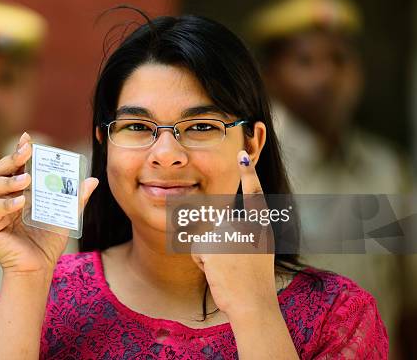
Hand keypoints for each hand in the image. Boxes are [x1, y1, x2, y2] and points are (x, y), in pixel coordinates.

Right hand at [0, 132, 98, 275]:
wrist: (39, 269)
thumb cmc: (47, 243)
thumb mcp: (65, 216)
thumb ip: (76, 199)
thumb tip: (92, 180)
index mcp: (17, 192)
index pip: (15, 166)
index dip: (19, 150)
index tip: (28, 137)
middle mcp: (2, 198)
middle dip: (11, 159)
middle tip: (26, 151)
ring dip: (8, 180)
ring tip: (26, 180)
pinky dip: (5, 204)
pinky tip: (20, 202)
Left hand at [191, 150, 276, 316]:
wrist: (253, 303)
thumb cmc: (254, 281)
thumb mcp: (258, 250)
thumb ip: (245, 232)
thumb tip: (221, 222)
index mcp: (260, 225)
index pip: (254, 194)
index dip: (248, 174)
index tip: (242, 155)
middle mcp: (246, 225)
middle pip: (217, 223)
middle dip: (216, 244)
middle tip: (234, 264)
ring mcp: (229, 233)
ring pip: (205, 237)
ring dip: (208, 254)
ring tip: (226, 268)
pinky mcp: (212, 244)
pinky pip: (197, 250)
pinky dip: (202, 263)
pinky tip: (217, 272)